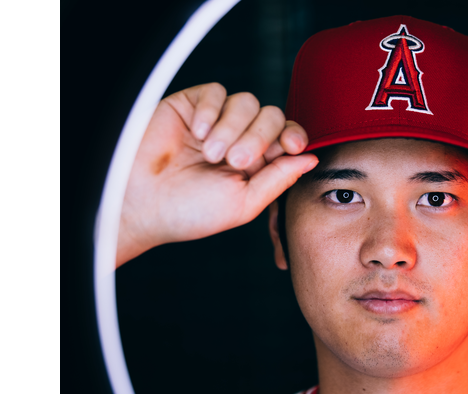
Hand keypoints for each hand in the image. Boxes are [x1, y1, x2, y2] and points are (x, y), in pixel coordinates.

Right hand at [117, 83, 317, 266]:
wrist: (140, 202)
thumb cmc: (188, 211)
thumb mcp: (244, 203)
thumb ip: (279, 179)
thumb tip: (312, 158)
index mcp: (258, 165)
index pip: (288, 137)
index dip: (295, 135)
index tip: (292, 145)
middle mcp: (241, 140)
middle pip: (272, 116)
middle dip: (259, 137)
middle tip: (235, 161)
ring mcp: (217, 121)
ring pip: (247, 102)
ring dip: (233, 127)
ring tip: (210, 153)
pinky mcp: (192, 105)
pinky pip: (216, 91)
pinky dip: (210, 111)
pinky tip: (196, 133)